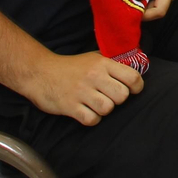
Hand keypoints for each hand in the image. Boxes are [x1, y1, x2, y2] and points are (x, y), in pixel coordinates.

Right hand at [21, 51, 143, 125]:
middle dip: (118, 100)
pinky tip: (86, 112)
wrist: (40, 73)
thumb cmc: (71, 67)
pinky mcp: (69, 106)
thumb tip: (134, 68)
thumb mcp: (93, 58)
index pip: (132, 77)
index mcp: (102, 63)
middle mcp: (94, 76)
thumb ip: (113, 63)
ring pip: (108, 109)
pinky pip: (92, 119)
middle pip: (122, 96)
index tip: (132, 90)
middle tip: (109, 97)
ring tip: (96, 104)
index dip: (137, 87)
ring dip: (104, 110)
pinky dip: (91, 119)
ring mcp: (81, 92)